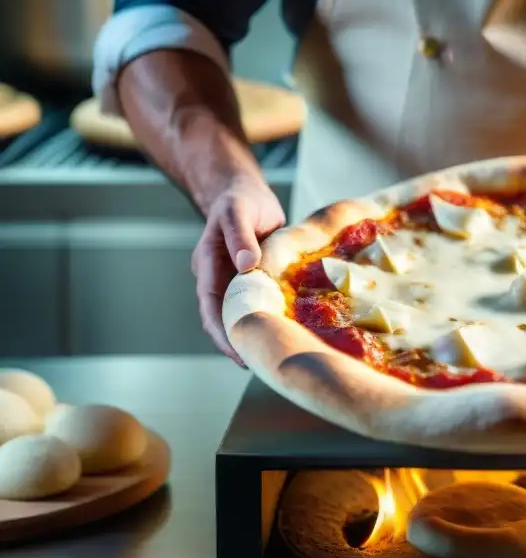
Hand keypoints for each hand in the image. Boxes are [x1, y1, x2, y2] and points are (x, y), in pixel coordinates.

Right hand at [191, 176, 285, 365]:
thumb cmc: (240, 199)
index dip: (221, 331)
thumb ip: (240, 234)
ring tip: (273, 355)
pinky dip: (267, 317)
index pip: (210, 305)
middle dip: (236, 342)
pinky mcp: (253, 280)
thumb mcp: (239, 210)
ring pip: (239, 313)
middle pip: (222, 317)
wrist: (245, 194)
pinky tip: (284, 331)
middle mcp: (217, 277)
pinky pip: (257, 303)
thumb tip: (246, 264)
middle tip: (260, 363)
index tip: (238, 351)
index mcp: (208, 264)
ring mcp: (233, 280)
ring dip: (252, 333)